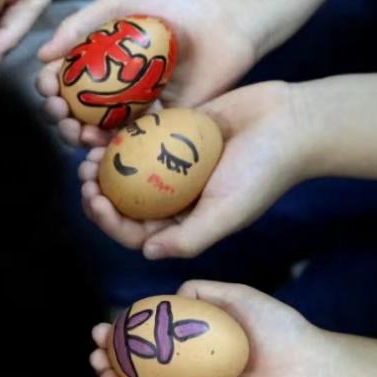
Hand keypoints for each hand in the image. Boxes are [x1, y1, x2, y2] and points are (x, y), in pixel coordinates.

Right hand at [35, 0, 258, 148]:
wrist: (225, 21)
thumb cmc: (173, 4)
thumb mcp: (121, 3)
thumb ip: (80, 24)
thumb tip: (43, 55)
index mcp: (97, 62)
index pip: (62, 80)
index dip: (48, 87)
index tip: (48, 87)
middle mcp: (111, 89)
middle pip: (73, 111)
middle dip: (57, 117)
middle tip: (61, 113)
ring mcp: (133, 110)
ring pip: (95, 132)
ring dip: (77, 137)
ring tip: (79, 133)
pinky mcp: (157, 126)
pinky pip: (129, 143)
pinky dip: (110, 149)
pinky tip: (101, 147)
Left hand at [77, 82, 312, 258]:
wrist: (292, 122)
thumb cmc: (264, 172)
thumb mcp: (227, 212)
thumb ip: (189, 238)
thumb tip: (147, 254)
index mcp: (184, 224)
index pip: (135, 234)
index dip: (108, 222)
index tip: (94, 200)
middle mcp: (176, 199)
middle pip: (125, 203)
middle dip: (98, 194)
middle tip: (84, 176)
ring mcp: (173, 167)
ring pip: (127, 171)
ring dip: (104, 165)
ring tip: (88, 151)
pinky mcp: (175, 134)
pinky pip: (139, 138)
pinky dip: (120, 136)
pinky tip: (103, 126)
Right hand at [88, 280, 325, 376]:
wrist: (308, 373)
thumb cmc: (280, 333)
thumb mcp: (239, 298)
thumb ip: (204, 292)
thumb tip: (171, 296)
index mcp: (192, 348)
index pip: (145, 343)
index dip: (118, 338)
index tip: (101, 331)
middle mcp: (186, 376)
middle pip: (134, 371)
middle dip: (108, 362)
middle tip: (96, 355)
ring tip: (102, 373)